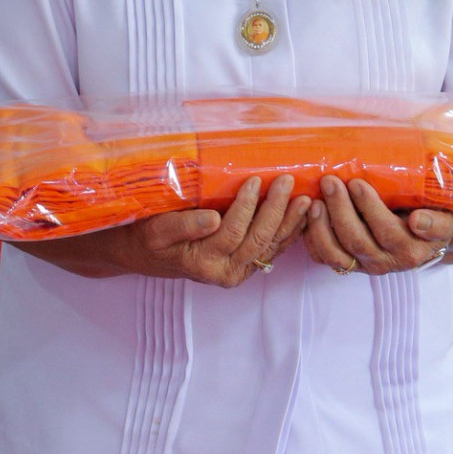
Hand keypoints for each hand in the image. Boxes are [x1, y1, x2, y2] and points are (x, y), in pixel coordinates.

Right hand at [106, 175, 312, 287]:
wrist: (146, 254)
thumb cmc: (149, 238)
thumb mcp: (155, 231)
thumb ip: (182, 226)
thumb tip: (212, 219)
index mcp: (204, 264)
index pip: (232, 232)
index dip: (246, 207)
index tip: (254, 180)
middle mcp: (226, 273)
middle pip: (258, 240)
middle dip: (275, 209)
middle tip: (287, 182)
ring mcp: (239, 271)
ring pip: (271, 246)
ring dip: (290, 222)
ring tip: (305, 199)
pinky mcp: (247, 266)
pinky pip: (273, 250)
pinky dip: (289, 233)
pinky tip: (301, 217)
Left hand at [302, 176, 452, 275]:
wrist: (426, 238)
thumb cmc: (434, 220)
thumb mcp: (445, 220)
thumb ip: (438, 223)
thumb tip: (418, 222)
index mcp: (409, 251)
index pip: (386, 232)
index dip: (369, 208)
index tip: (356, 183)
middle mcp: (385, 263)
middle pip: (356, 241)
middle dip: (340, 209)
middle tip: (329, 181)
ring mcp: (362, 265)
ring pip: (334, 254)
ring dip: (320, 227)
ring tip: (314, 200)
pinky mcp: (345, 262)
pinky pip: (321, 256)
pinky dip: (309, 237)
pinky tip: (306, 214)